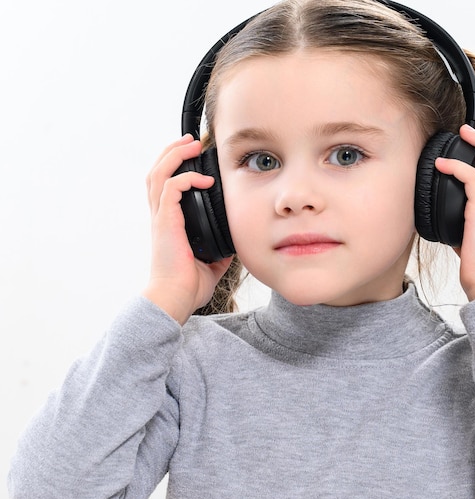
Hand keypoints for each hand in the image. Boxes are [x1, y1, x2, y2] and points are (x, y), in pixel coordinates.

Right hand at [143, 135, 231, 324]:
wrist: (175, 298)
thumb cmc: (188, 286)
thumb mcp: (212, 263)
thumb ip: (221, 249)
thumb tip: (235, 242)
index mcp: (169, 224)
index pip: (166, 187)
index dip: (176, 168)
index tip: (195, 159)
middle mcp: (161, 217)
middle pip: (156, 172)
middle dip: (172, 152)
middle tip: (190, 142)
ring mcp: (161, 218)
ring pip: (159, 173)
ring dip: (175, 155)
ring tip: (191, 145)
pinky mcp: (165, 222)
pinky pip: (171, 188)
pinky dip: (187, 178)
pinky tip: (205, 180)